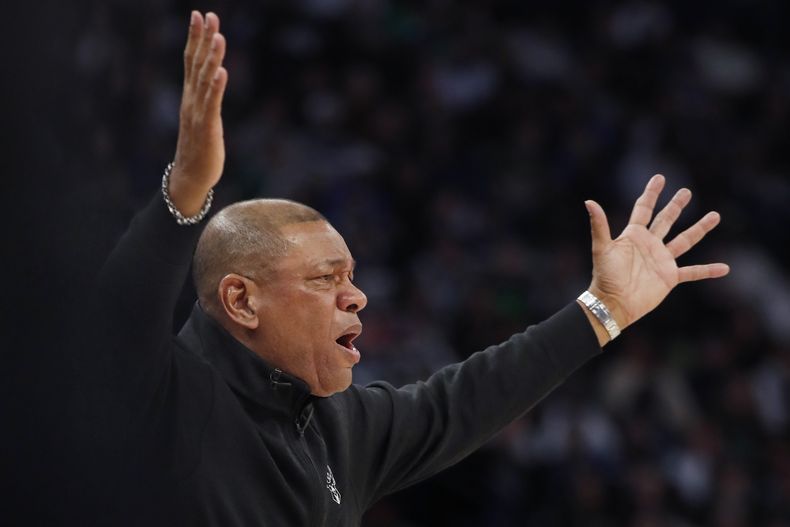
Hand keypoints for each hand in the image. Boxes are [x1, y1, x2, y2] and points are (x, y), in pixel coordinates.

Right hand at [169, 11, 227, 215]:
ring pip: (205, 80)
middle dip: (203, 38)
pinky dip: (216, 87)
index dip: (195, 37)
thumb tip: (213, 80)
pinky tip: (222, 72)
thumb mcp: (204, 118)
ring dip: (212, 58)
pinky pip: (212, 104)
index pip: (191, 60)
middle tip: (208, 15)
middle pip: (197, 63)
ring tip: (219, 37)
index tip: (199, 14)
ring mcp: (198, 113)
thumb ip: (207, 99)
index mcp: (191, 97)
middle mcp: (192, 101)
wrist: (190, 177)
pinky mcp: (208, 127)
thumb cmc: (199, 149)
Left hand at [584, 175, 728, 335]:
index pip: (644, 209)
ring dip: (700, 228)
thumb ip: (599, 225)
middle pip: (666, 220)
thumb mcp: (602, 248)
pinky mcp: (669, 277)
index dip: (651, 193)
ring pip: (685, 240)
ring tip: (715, 215)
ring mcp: (661, 260)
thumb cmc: (604, 276)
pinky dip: (707, 270)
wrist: (613, 304)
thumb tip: (589, 201)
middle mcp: (649, 245)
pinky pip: (692, 272)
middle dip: (676, 206)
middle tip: (686, 191)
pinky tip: (724, 268)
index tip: (660, 178)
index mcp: (633, 235)